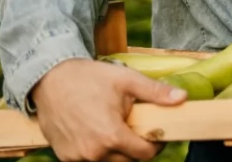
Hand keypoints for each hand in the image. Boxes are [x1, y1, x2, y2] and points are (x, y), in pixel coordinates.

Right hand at [31, 58, 186, 160]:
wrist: (49, 79)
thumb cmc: (88, 78)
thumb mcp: (126, 80)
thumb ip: (155, 92)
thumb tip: (182, 98)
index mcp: (112, 136)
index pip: (144, 154)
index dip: (155, 145)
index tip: (156, 134)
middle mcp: (94, 152)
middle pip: (127, 161)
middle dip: (136, 148)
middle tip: (137, 130)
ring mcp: (77, 157)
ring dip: (117, 152)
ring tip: (116, 130)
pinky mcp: (64, 156)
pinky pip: (88, 161)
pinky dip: (97, 152)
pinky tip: (97, 133)